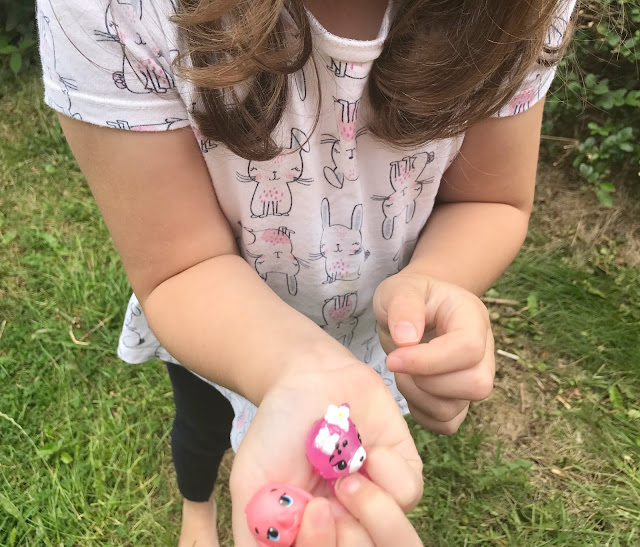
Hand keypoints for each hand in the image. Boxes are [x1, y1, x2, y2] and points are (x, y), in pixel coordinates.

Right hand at [229, 356, 422, 544]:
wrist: (306, 375)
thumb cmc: (275, 428)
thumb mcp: (250, 482)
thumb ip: (253, 535)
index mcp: (312, 533)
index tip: (314, 510)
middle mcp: (348, 523)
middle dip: (349, 538)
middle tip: (328, 500)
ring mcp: (378, 499)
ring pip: (395, 538)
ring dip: (371, 508)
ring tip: (347, 477)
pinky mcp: (403, 471)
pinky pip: (408, 493)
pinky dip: (387, 471)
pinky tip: (367, 450)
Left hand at [373, 271, 494, 433]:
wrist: (412, 309)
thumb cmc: (407, 296)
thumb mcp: (399, 289)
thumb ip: (403, 306)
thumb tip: (407, 339)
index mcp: (472, 317)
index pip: (468, 349)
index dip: (429, 361)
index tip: (393, 358)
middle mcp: (484, 350)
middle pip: (476, 384)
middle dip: (428, 382)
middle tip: (399, 365)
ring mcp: (475, 376)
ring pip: (459, 408)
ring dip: (421, 398)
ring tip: (402, 373)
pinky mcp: (460, 399)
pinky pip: (448, 423)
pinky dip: (423, 414)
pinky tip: (410, 389)